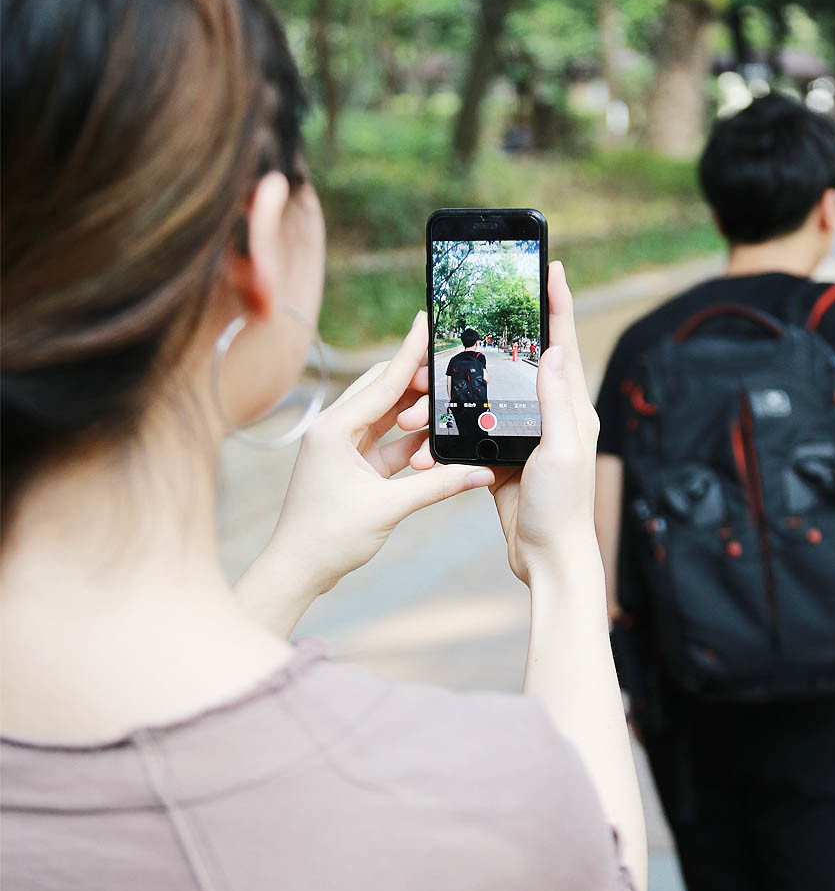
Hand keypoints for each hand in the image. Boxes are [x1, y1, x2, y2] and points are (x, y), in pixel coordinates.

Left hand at [245, 312, 493, 620]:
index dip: (410, 352)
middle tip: (453, 372)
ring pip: (386, 416)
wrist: (297, 570)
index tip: (425, 320)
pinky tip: (437, 438)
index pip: (383, 382)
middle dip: (418, 382)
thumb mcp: (388, 508)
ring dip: (416, 413)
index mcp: (334, 429)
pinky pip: (386, 443)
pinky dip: (411, 441)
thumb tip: (481, 472)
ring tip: (450, 403)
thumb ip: (438, 485)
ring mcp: (341, 447)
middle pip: (383, 390)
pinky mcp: (350, 466)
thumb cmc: (328, 538)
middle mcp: (334, 430)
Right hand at [413, 261, 599, 584]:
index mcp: (571, 409)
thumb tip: (552, 349)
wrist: (545, 558)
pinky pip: (471, 430)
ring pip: (488, 395)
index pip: (562, 345)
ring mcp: (524, 437)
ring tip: (427, 382)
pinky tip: (425, 424)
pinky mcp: (501, 458)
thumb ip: (556, 401)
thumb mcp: (564, 449)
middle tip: (471, 313)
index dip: (558, 304)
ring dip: (457, 387)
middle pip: (521, 361)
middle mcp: (550, 417)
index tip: (551, 267)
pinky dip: (448, 426)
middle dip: (494, 339)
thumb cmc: (563, 508)